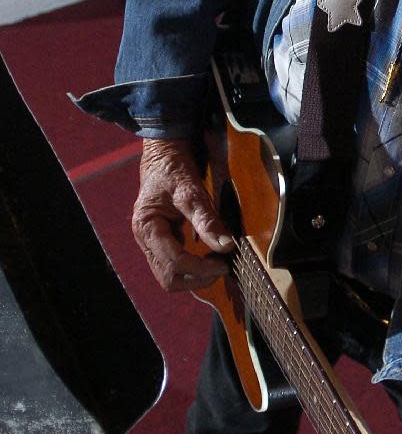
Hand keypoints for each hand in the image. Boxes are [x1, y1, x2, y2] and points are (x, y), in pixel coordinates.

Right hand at [131, 137, 234, 291]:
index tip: (225, 264)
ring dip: (194, 277)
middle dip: (197, 278)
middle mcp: (144, 239)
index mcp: (146, 227)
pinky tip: (209, 257)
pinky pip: (173, 265)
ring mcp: (150, 242)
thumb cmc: (173, 168)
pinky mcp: (160, 242)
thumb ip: (206, 219)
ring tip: (217, 264)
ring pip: (169, 275)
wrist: (163, 155)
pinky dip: (191, 267)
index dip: (200, 268)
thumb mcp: (190, 190)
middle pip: (168, 278)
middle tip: (222, 267)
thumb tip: (226, 245)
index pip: (173, 262)